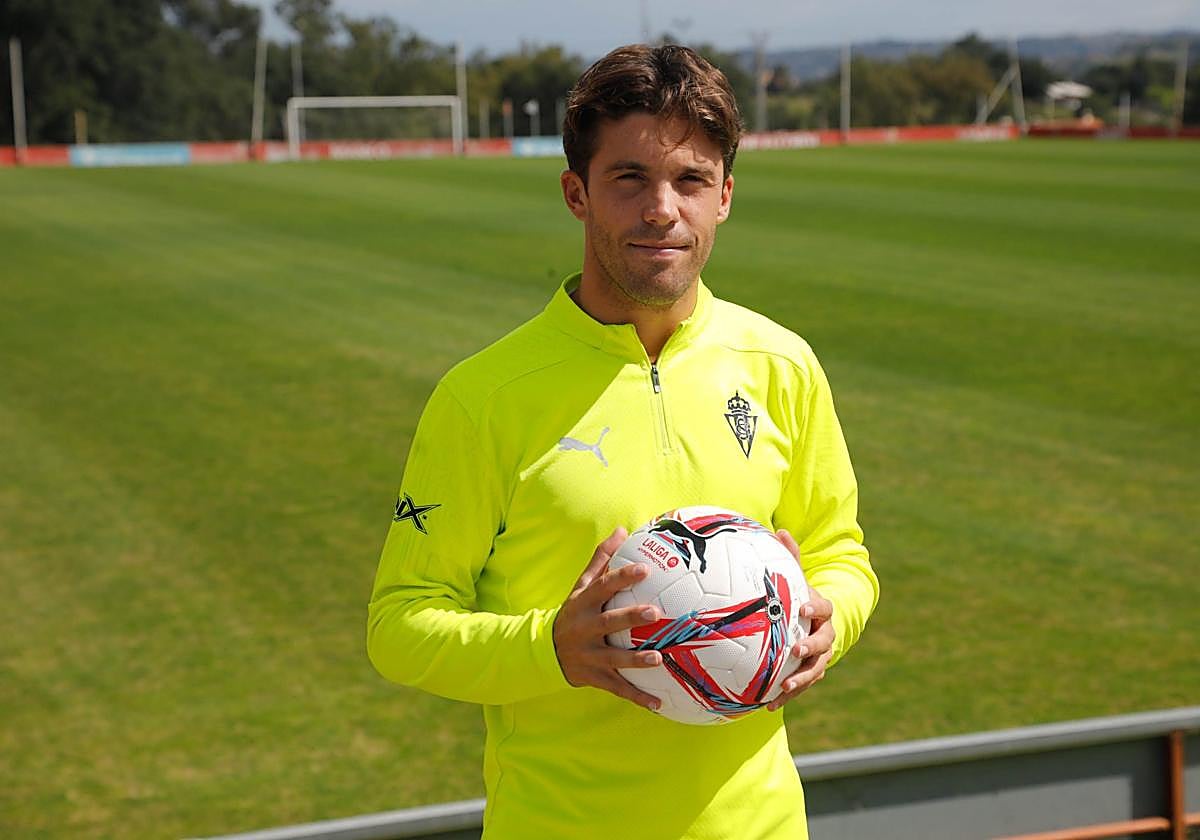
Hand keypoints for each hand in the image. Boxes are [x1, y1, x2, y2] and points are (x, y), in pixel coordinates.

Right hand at [553, 528, 663, 710]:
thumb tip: (623, 529)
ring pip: (614, 658)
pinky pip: (617, 688)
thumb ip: (601, 560)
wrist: (544, 651)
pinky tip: (658, 703)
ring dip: (636, 660)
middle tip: (655, 612)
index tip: (645, 569)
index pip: (603, 587)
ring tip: (658, 659)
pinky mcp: (594, 677)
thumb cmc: (574, 613)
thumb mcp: (581, 587)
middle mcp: (584, 629)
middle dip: (630, 618)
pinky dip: (638, 697)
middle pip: (608, 622)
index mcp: (583, 604)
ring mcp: (588, 655)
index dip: (622, 578)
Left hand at [766, 529, 835, 711]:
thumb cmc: (798, 596)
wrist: (813, 623)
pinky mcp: (810, 674)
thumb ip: (789, 557)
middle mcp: (826, 635)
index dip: (815, 607)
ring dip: (800, 680)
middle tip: (794, 651)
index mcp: (822, 611)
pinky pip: (801, 687)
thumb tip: (779, 530)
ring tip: (783, 689)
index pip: (823, 607)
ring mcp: (820, 657)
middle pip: (824, 643)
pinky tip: (768, 706)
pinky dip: (787, 696)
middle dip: (811, 648)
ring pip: (815, 670)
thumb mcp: (795, 577)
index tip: (803, 607)